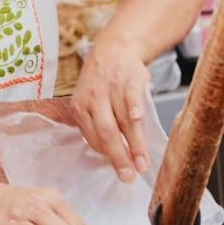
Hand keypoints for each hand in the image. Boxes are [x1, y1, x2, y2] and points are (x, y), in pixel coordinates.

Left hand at [70, 34, 152, 182]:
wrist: (115, 48)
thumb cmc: (104, 83)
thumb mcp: (91, 102)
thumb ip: (98, 126)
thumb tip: (112, 158)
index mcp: (80, 107)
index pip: (94, 138)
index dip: (109, 157)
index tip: (121, 172)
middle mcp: (93, 98)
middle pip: (106, 133)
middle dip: (119, 158)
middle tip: (129, 176)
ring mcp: (111, 88)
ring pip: (123, 121)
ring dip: (134, 144)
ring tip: (143, 163)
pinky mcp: (129, 79)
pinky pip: (131, 97)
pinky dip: (134, 109)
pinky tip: (139, 121)